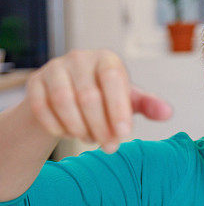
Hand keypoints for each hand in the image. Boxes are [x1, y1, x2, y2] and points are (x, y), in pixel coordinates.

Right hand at [24, 49, 172, 152]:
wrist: (70, 95)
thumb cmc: (107, 97)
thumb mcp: (130, 100)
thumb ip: (149, 105)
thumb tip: (167, 113)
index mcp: (107, 60)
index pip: (113, 81)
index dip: (118, 109)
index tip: (124, 135)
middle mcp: (79, 58)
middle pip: (88, 96)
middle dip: (101, 127)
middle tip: (110, 147)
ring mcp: (54, 69)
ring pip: (63, 102)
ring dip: (79, 128)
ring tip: (90, 139)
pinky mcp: (34, 83)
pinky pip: (41, 108)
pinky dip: (57, 127)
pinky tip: (69, 135)